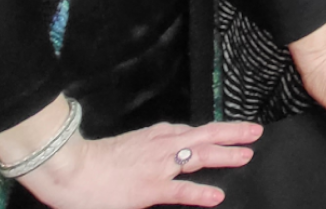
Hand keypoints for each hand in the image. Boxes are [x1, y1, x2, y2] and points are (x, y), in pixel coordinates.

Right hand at [0, 99, 261, 208]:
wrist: (69, 168)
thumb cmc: (92, 162)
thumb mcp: (126, 148)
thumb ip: (147, 146)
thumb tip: (166, 143)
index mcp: (154, 137)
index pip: (191, 131)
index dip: (215, 130)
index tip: (233, 129)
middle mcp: (161, 147)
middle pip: (204, 135)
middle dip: (232, 133)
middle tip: (256, 133)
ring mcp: (157, 167)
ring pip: (199, 156)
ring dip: (225, 155)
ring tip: (248, 155)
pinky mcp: (148, 189)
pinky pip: (179, 191)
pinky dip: (199, 193)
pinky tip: (216, 196)